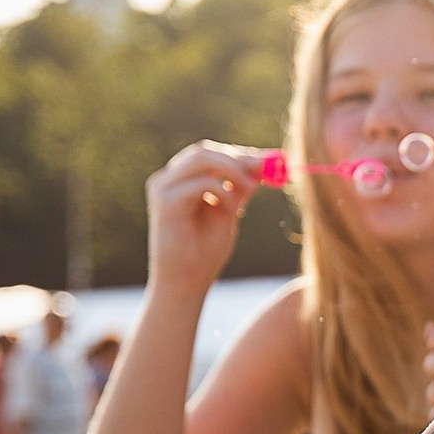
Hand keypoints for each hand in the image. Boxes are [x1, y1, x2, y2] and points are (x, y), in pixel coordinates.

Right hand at [144, 141, 266, 290]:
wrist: (186, 283)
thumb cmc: (204, 252)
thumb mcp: (227, 212)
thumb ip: (238, 189)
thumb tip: (259, 167)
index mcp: (182, 181)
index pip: (210, 154)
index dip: (241, 154)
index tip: (271, 160)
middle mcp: (169, 180)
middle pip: (204, 150)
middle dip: (239, 158)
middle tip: (264, 169)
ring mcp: (163, 188)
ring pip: (201, 158)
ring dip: (232, 169)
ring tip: (250, 187)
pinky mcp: (164, 202)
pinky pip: (200, 183)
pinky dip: (222, 191)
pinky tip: (230, 209)